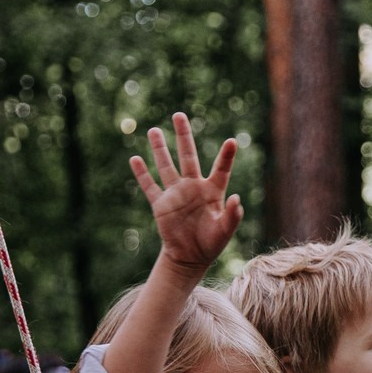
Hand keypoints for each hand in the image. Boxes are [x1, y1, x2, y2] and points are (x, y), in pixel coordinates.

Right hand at [130, 113, 241, 272]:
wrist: (189, 257)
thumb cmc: (211, 244)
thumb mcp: (225, 231)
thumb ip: (233, 215)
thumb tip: (236, 198)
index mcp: (212, 192)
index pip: (221, 169)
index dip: (226, 156)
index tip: (232, 141)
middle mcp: (193, 187)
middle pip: (188, 156)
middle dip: (183, 136)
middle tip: (179, 115)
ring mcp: (175, 193)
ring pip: (166, 166)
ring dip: (159, 149)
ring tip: (154, 130)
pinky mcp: (160, 204)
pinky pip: (149, 186)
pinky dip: (141, 174)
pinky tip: (134, 159)